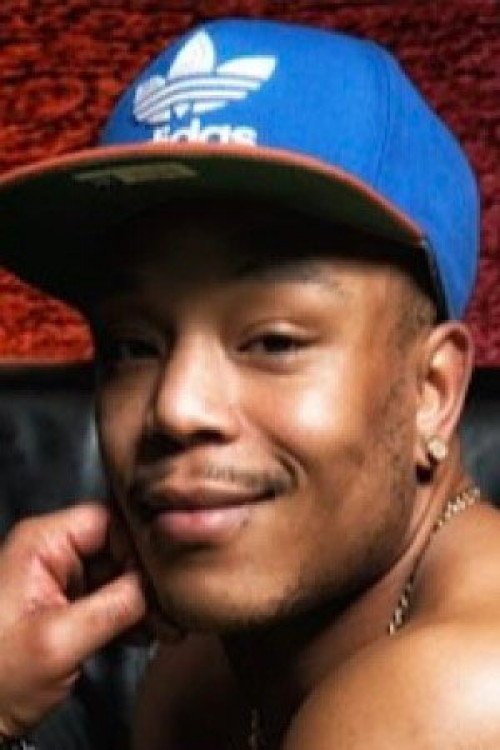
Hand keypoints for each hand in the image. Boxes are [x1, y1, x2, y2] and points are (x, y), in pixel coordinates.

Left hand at [0, 503, 145, 737]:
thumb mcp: (58, 641)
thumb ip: (114, 605)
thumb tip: (157, 583)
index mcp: (42, 543)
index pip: (110, 519)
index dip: (139, 545)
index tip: (162, 577)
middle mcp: (51, 552)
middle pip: (118, 546)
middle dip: (147, 579)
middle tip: (172, 609)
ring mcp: (58, 578)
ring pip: (118, 573)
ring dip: (144, 601)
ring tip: (166, 626)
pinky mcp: (65, 604)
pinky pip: (108, 596)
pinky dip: (130, 615)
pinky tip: (147, 633)